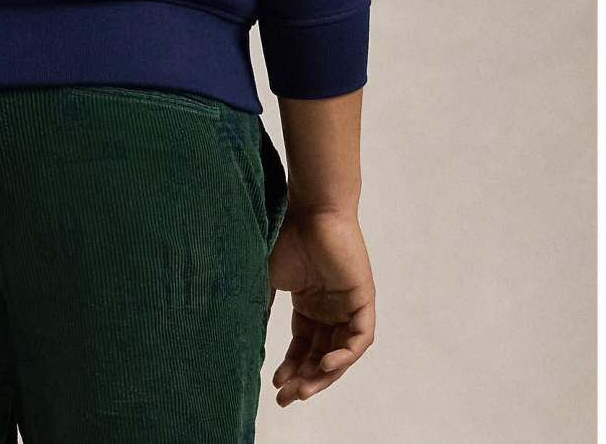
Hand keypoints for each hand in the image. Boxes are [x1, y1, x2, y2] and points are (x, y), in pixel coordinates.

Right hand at [266, 204, 375, 406]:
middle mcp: (330, 309)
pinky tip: (326, 365)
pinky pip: (360, 338)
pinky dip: (345, 355)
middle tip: (288, 398)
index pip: (304, 347)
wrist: (309, 208)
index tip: (275, 386)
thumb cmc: (286, 236)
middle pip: (321, 355)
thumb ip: (260, 306)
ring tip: (304, 390)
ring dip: (324, 375)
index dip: (291, 368)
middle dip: (306, 380)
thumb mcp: (267, 278)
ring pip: (341, 353)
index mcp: (309, 304)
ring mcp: (348, 305)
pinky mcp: (363, 300)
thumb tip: (243, 337)